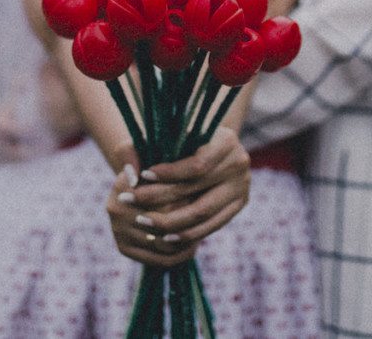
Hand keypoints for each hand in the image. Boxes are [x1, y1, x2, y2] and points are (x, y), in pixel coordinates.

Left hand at [105, 127, 250, 265]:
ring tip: (143, 222)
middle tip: (129, 201)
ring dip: (170, 222)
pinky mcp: (239, 205)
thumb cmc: (184, 138)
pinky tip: (164, 235)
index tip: (141, 176)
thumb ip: (143, 148)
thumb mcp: (165, 136)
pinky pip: (211, 226)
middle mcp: (239, 163)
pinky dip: (187, 233)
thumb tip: (131, 174)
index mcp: (226, 141)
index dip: (168, 174)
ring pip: (203, 214)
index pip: (196, 165)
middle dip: (158, 198)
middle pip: (196, 191)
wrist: (213, 147)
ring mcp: (242, 187)